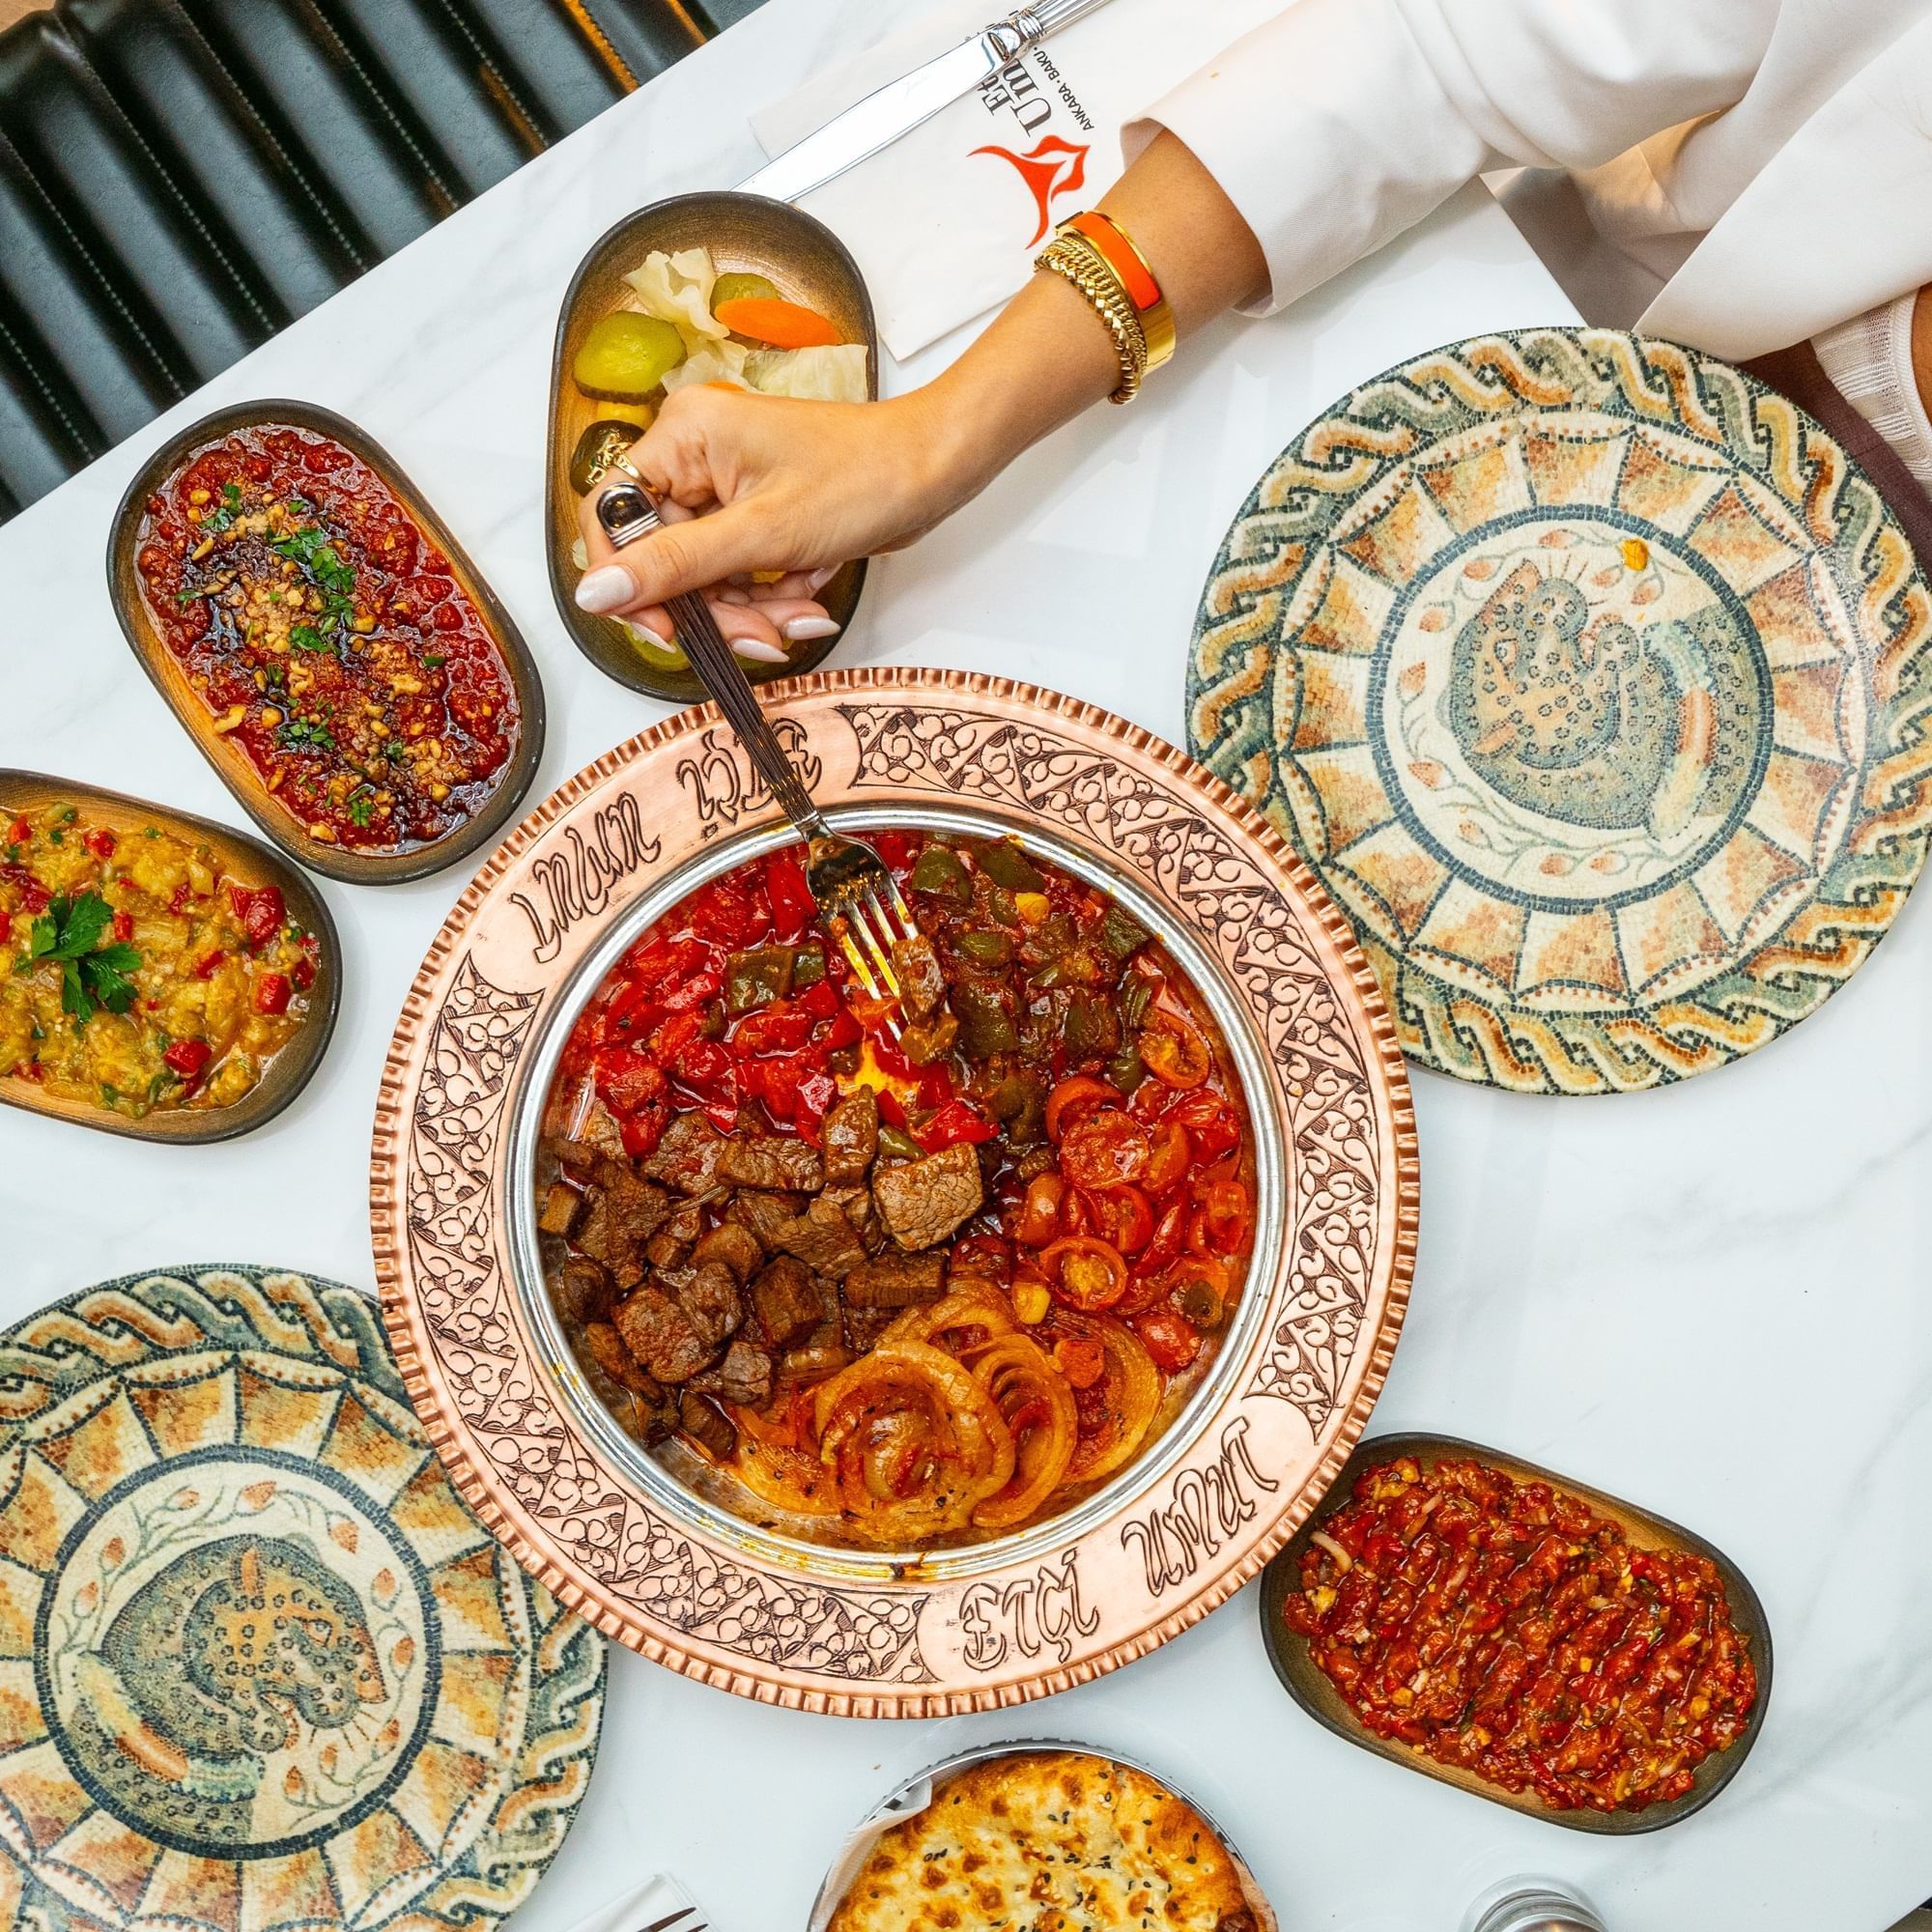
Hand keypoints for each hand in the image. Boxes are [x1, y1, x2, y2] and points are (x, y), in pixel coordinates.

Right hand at [573, 382, 968, 659]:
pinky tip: (809, 600)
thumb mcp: (763, 534)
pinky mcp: (758, 515)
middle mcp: (696, 456)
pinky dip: (771, 598)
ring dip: (749, 611)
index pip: (613, 517)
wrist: (937, 470)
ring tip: (798, 617)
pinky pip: (739, 574)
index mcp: (683, 437)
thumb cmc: (864, 478)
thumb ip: (674, 566)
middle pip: (664, 557)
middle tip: (759, 634)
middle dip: (713, 606)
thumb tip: (594, 593)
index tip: (665, 627)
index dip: (630, 580)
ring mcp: (727, 488)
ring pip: (704, 576)